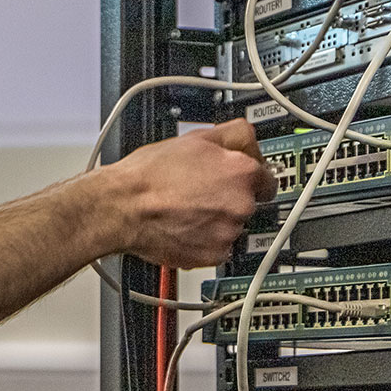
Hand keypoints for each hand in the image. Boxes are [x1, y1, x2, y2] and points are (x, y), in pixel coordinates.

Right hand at [103, 119, 274, 267]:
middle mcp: (241, 205)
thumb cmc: (150, 175)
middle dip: (230, 196)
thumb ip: (234, 134)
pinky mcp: (213, 256)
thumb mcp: (195, 137)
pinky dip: (206, 239)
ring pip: (233, 224)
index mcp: (242, 173)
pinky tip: (186, 225)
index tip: (239, 178)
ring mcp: (228, 233)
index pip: (267, 176)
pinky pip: (219, 247)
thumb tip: (250, 139)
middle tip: (202, 190)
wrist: (123, 208)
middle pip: (249, 201)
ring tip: (188, 208)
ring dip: (217, 219)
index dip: (249, 174)